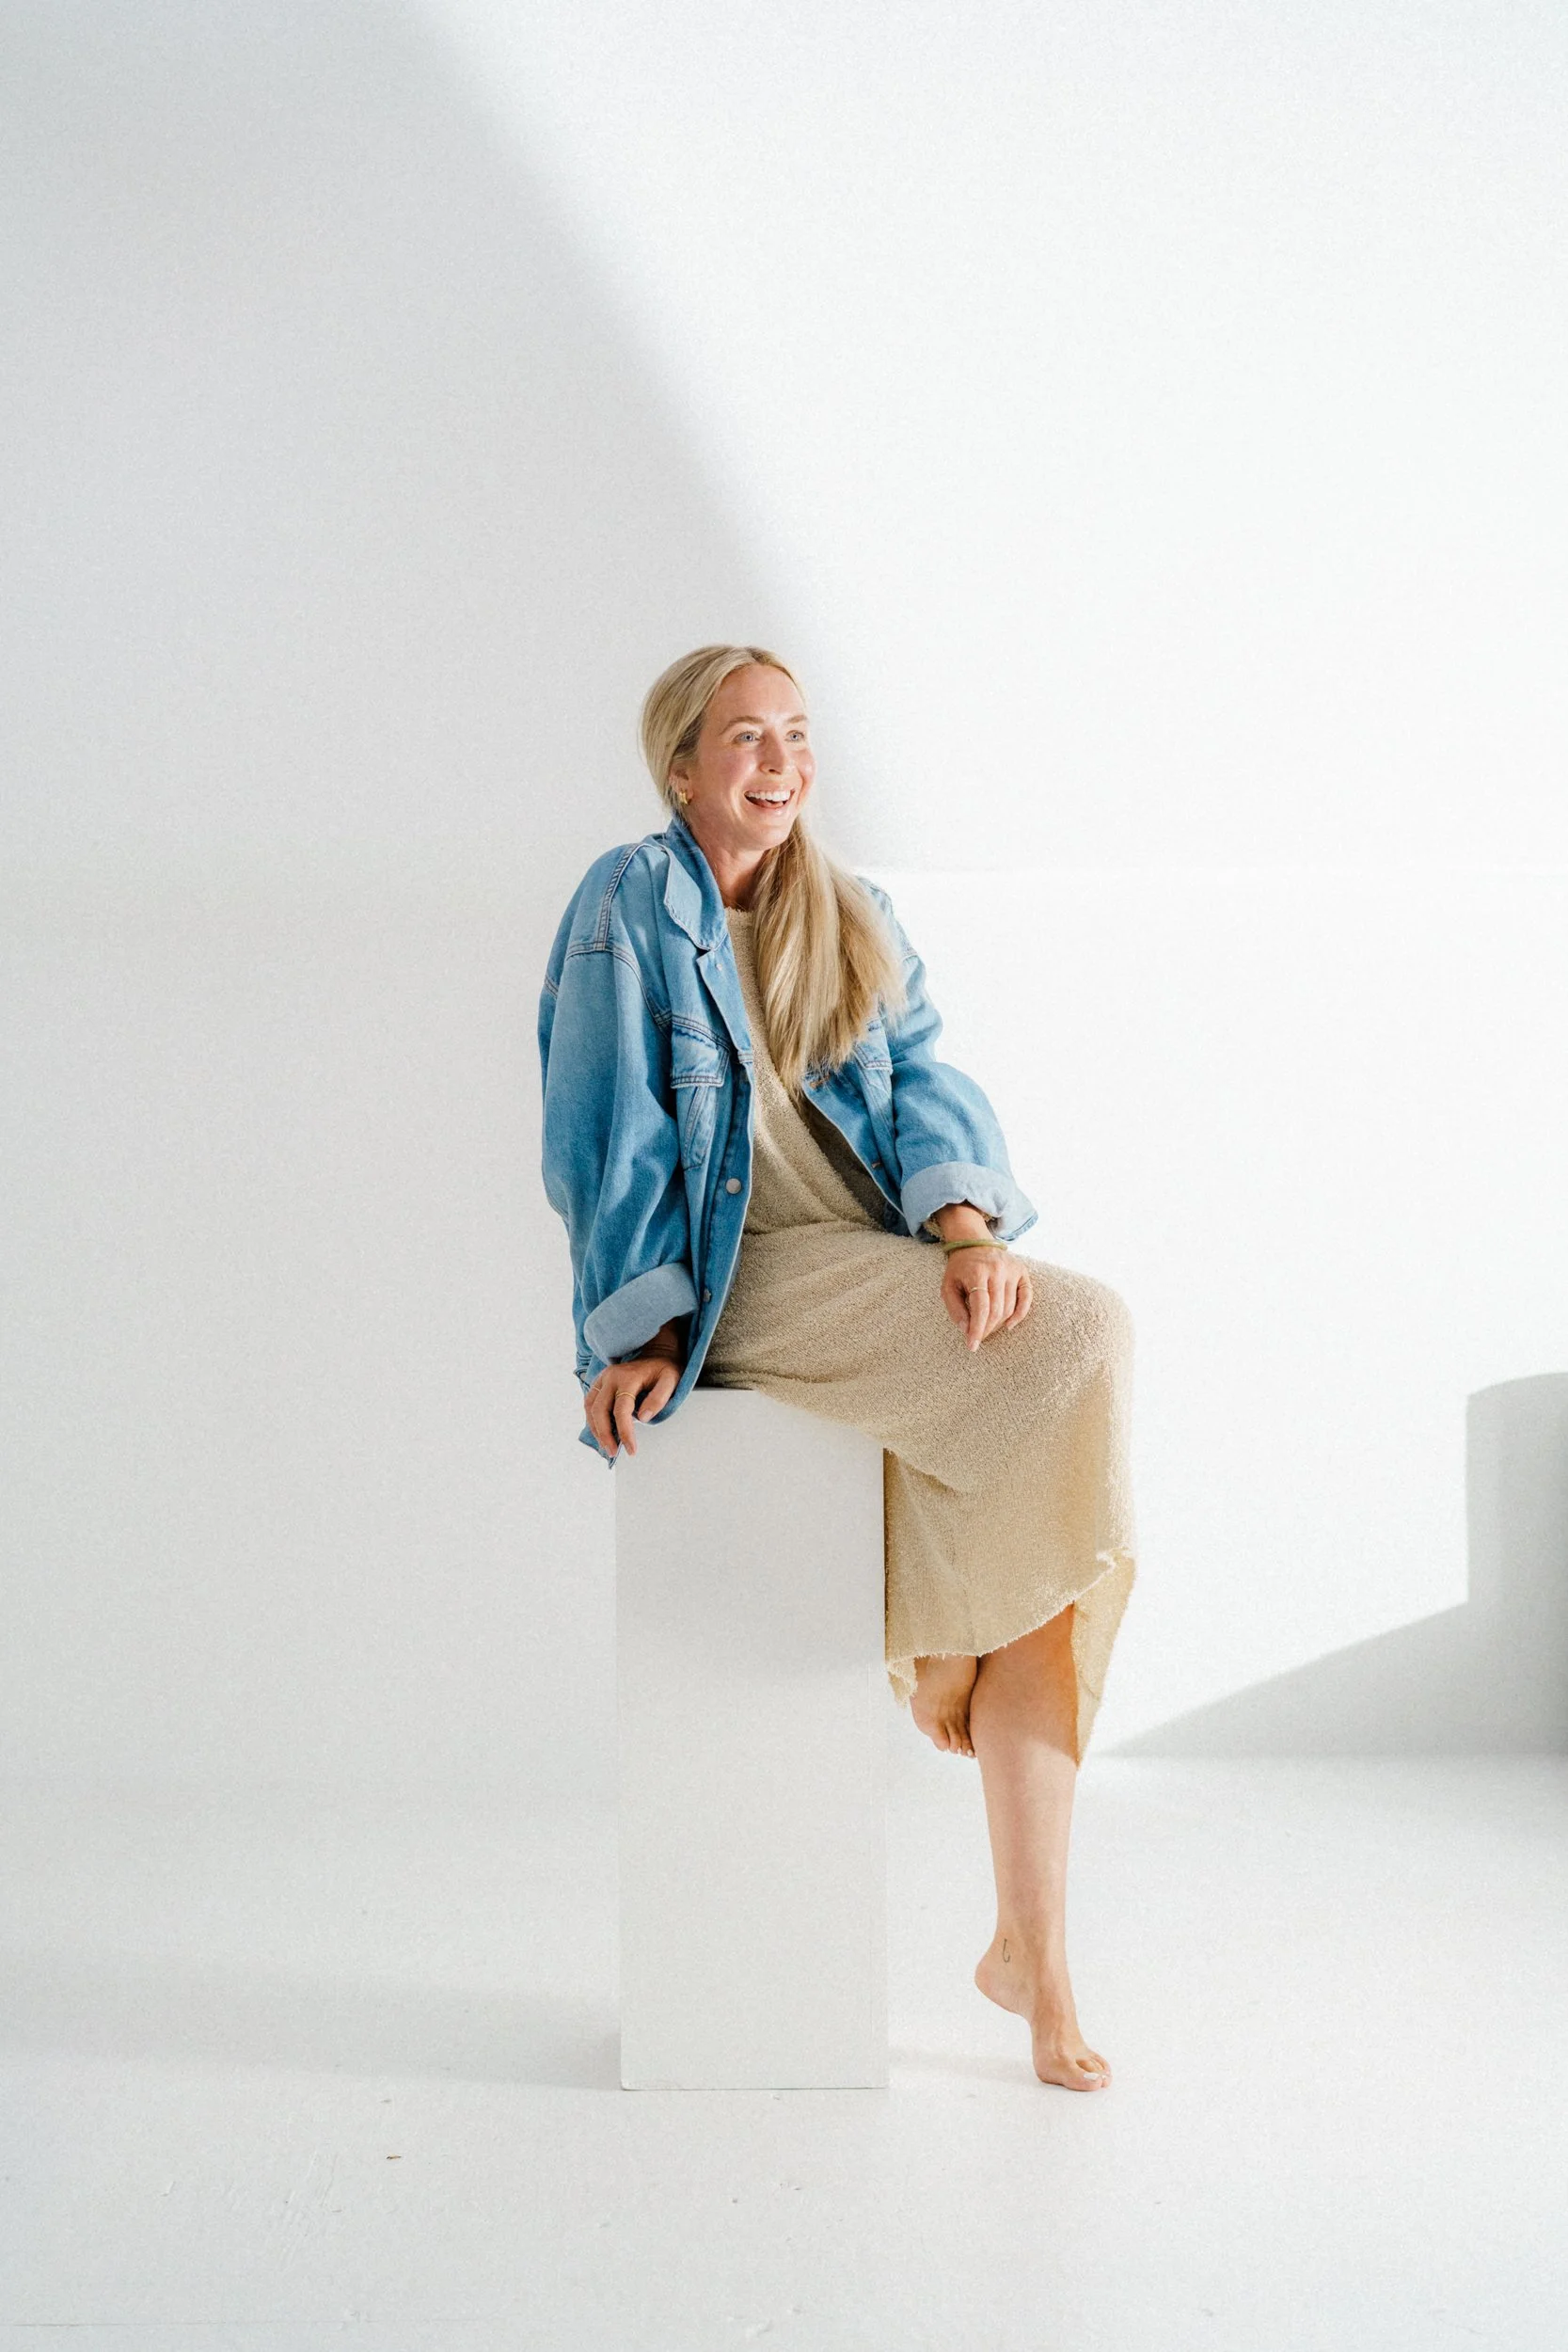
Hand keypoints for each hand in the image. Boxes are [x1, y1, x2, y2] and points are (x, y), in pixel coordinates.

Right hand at [584, 1321, 683, 1459]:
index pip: (621, 1410)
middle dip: (604, 1435)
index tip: (631, 1449)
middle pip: (599, 1410)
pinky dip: (593, 1420)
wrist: (656, 1352)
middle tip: (613, 1452)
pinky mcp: (599, 1382)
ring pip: (590, 1408)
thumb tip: (643, 1418)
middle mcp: (610, 1377)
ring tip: (607, 1446)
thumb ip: (659, 1398)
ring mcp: (602, 1378)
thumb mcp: (670, 1381)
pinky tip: (601, 1432)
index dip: (625, 1432)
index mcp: (628, 1377)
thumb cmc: (664, 1369)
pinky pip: (590, 1403)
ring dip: (596, 1429)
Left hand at [939, 1242, 1032, 1351]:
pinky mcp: (1022, 1271)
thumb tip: (966, 1330)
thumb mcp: (948, 1286)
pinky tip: (1009, 1325)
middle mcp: (997, 1269)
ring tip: (987, 1328)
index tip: (972, 1346)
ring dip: (999, 1324)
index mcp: (976, 1272)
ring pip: (1010, 1307)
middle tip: (978, 1337)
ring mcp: (1012, 1269)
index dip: (977, 1329)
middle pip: (996, 1310)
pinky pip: (1027, 1297)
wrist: (974, 1243)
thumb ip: (955, 1308)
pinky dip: (1020, 1314)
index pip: (980, 1307)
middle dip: (987, 1329)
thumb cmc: (959, 1269)